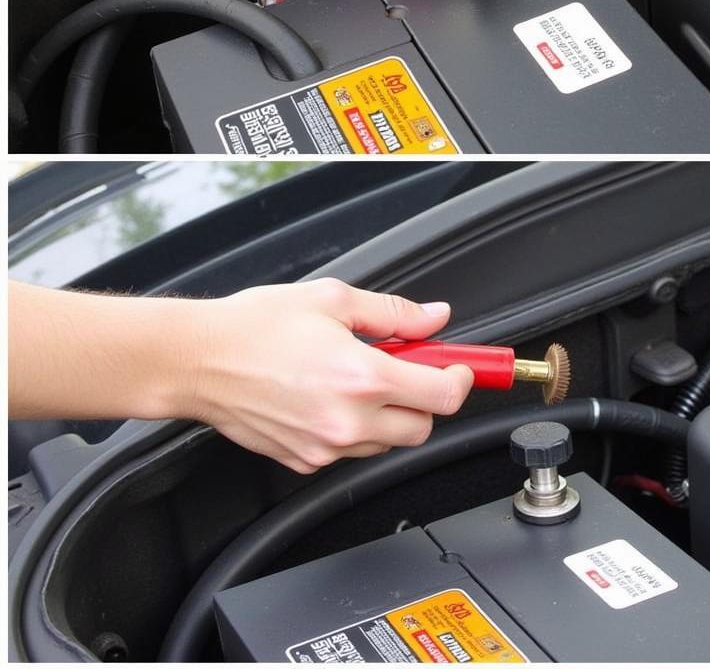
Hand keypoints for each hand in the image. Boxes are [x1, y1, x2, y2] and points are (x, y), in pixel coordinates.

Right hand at [182, 279, 473, 473]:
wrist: (197, 360)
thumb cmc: (255, 326)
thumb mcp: (333, 300)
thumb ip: (394, 312)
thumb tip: (434, 317)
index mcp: (361, 377)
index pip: (442, 396)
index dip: (459, 379)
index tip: (457, 366)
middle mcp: (347, 420)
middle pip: (421, 428)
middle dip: (424, 399)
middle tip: (408, 369)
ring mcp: (324, 447)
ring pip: (386, 443)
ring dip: (390, 415)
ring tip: (361, 379)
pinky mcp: (303, 461)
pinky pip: (350, 451)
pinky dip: (355, 429)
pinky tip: (332, 397)